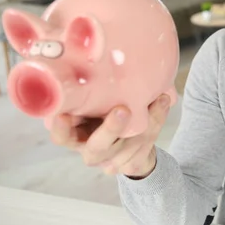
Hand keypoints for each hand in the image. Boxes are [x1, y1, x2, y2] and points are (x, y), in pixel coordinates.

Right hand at [49, 94, 170, 178]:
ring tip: (158, 98)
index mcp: (75, 135)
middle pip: (97, 147)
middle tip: (122, 110)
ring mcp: (112, 161)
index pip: (61, 137)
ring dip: (146, 122)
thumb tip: (103, 60)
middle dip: (111, 129)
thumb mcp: (96, 100)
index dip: (61, 129)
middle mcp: (90, 151)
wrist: (132, 140)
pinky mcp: (131, 164)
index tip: (64, 114)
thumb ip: (93, 90)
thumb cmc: (106, 111)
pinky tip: (163, 104)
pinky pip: (146, 147)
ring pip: (128, 147)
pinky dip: (157, 122)